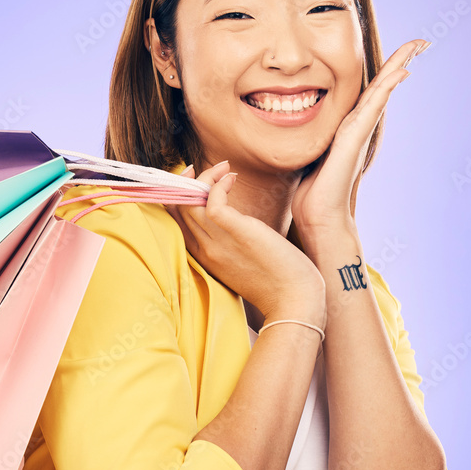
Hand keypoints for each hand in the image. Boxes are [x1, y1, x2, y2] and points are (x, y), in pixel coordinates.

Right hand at [165, 163, 325, 325]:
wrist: (295, 301)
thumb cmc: (276, 282)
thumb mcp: (243, 263)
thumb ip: (231, 245)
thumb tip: (236, 222)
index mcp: (204, 258)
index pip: (175, 223)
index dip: (177, 197)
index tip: (191, 181)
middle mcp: (204, 250)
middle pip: (178, 209)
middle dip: (186, 182)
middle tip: (204, 168)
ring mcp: (217, 243)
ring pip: (190, 203)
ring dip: (204, 178)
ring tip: (224, 169)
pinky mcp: (236, 233)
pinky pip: (213, 202)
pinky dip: (218, 184)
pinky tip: (232, 178)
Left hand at [292, 39, 428, 243]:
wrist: (320, 217)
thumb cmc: (313, 194)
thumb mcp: (312, 159)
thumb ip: (317, 145)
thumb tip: (304, 137)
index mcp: (347, 130)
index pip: (367, 95)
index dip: (382, 75)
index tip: (400, 57)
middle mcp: (357, 129)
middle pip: (381, 88)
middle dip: (399, 63)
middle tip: (420, 42)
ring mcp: (358, 134)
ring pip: (380, 93)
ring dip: (398, 68)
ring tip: (415, 47)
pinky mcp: (354, 140)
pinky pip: (372, 108)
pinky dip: (386, 89)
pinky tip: (400, 74)